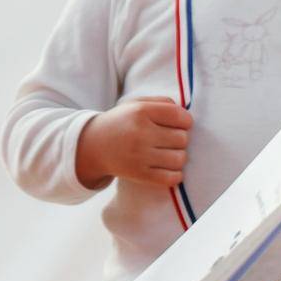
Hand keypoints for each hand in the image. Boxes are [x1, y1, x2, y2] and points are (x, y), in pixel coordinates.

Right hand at [76, 98, 192, 189]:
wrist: (95, 146)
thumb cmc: (122, 122)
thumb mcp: (136, 104)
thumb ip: (162, 102)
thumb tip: (186, 116)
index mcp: (141, 112)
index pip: (179, 116)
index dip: (186, 121)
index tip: (181, 125)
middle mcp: (140, 133)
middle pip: (182, 139)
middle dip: (180, 139)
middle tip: (170, 140)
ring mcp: (139, 156)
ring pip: (179, 159)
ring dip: (179, 157)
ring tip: (169, 154)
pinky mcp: (139, 175)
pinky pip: (171, 178)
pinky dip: (176, 175)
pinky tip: (169, 169)